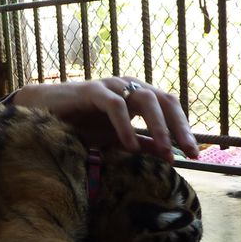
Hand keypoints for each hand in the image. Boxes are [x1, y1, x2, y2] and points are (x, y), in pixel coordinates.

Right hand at [9, 77, 198, 160]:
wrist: (45, 112)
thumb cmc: (83, 124)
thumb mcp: (118, 139)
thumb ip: (142, 144)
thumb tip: (169, 155)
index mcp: (139, 95)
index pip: (171, 107)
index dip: (184, 129)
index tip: (195, 154)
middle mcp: (129, 86)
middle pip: (164, 101)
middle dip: (179, 127)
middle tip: (189, 151)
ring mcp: (112, 86)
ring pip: (145, 99)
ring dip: (159, 127)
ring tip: (167, 151)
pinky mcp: (92, 90)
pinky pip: (115, 105)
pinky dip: (125, 125)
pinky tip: (130, 145)